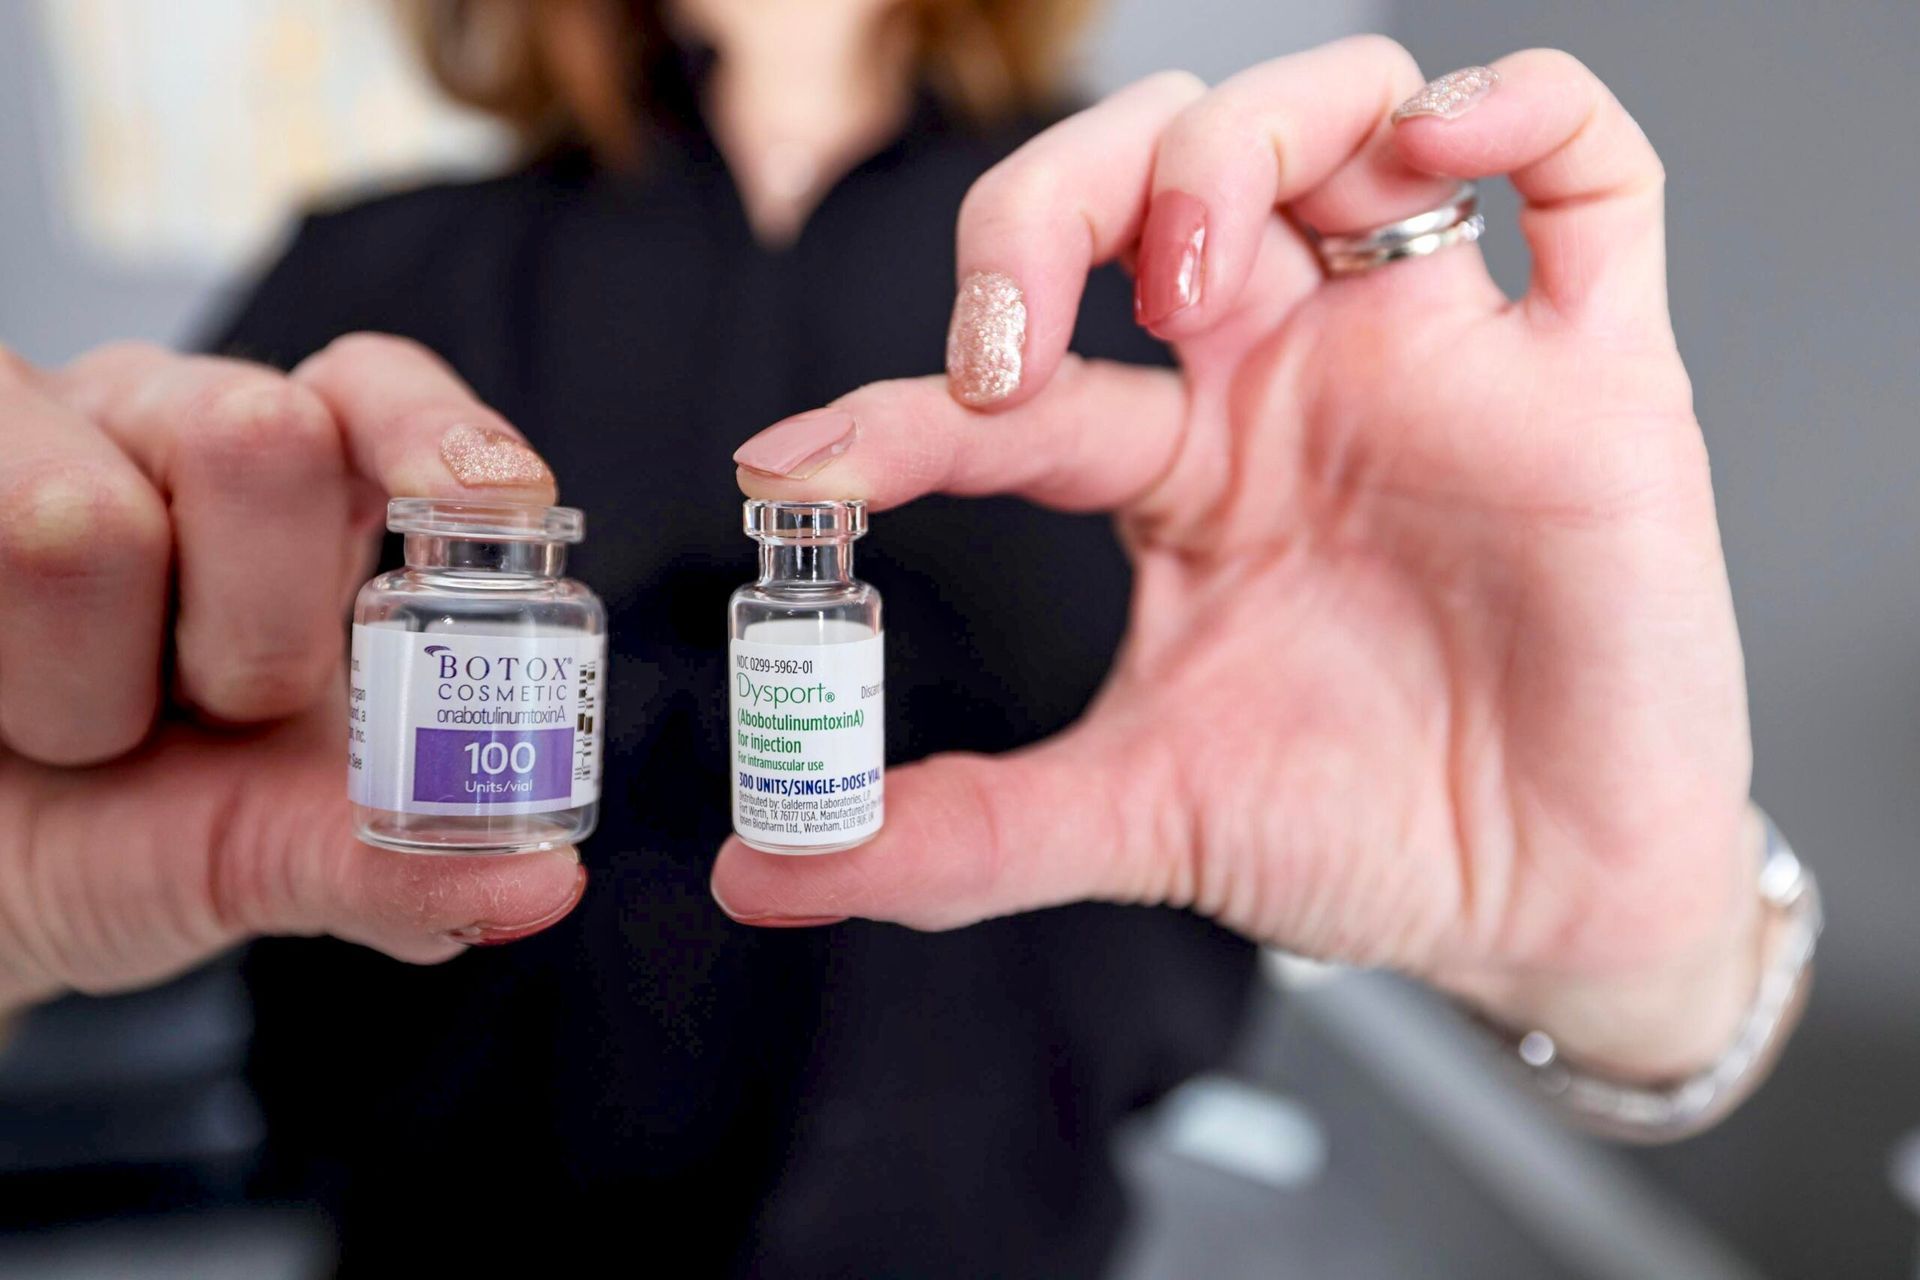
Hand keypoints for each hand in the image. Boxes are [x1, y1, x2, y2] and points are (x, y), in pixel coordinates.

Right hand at [0, 334, 583, 1015]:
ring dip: (92, 691)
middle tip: (215, 713)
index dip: (437, 432)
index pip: (375, 389)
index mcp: (302, 491)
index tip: (497, 511)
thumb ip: (404, 869)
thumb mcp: (273, 853)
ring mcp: (30, 442)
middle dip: (253, 633)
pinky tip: (3, 706)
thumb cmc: (133, 830)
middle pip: (261, 439)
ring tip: (87, 734)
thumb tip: (544, 885)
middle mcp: (173, 427)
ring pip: (78, 520)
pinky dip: (2, 689)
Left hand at [713, 42, 1762, 1080]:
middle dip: (1048, 207)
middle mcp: (1295, 383)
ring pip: (1338, 122)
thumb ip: (957, 836)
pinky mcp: (1597, 376)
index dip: (896, 402)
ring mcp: (1439, 362)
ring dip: (1230, 148)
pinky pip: (1590, 176)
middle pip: (1157, 178)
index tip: (806, 463)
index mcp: (1184, 472)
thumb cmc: (1365, 837)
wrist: (1546, 914)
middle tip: (1005, 339)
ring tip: (1184, 278)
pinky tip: (1439, 141)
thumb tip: (770, 872)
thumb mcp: (1138, 820)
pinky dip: (1519, 106)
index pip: (1018, 387)